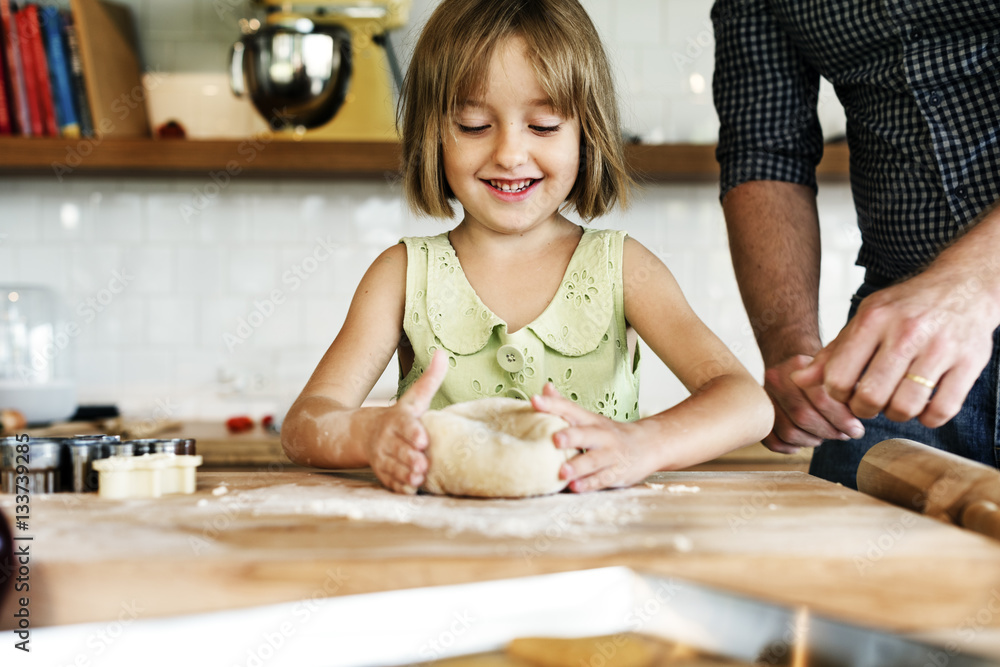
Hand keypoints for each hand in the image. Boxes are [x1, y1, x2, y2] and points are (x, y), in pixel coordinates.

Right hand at [364, 349, 446, 493]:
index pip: (405, 425)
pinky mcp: (383, 472)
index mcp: (398, 420)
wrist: (363, 433)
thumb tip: (442, 353)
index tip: (423, 439)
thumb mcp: (413, 399)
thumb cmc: (399, 416)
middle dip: (410, 458)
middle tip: (423, 465)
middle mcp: (388, 439)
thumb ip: (429, 380)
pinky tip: (410, 491)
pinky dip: (398, 487)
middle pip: (399, 449)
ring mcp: (383, 457)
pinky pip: (389, 481)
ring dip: (405, 474)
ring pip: (393, 467)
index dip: (413, 432)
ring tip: (418, 479)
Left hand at [531, 384, 654, 492]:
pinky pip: (602, 479)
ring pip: (594, 460)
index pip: (570, 409)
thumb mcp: (589, 418)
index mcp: (590, 420)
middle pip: (585, 434)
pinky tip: (575, 487)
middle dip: (571, 436)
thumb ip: (565, 406)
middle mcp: (601, 435)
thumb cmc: (609, 432)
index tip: (535, 400)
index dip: (553, 404)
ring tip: (562, 471)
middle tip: (555, 439)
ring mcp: (610, 455)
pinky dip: (589, 484)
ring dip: (578, 466)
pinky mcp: (616, 474)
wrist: (648, 445)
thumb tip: (545, 387)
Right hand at [761, 355, 864, 453]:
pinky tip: (803, 443)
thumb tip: (864, 411)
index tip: (856, 429)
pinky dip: (789, 447)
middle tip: (844, 435)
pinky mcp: (758, 414)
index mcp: (797, 366)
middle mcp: (776, 379)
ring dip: (812, 440)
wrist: (786, 360)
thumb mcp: (832, 368)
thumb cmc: (815, 370)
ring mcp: (764, 398)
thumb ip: (847, 386)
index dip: (842, 419)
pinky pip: (772, 440)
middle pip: (803, 417)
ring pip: (789, 432)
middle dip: (829, 431)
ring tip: (824, 437)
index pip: (820, 398)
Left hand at [792, 272, 997, 427]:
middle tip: (870, 401)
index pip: (838, 378)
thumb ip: (833, 352)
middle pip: (870, 398)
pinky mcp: (970, 363)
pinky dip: (928, 417)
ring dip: (895, 414)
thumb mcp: (865, 319)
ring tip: (896, 400)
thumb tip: (798, 379)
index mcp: (874, 319)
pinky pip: (941, 410)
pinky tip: (923, 404)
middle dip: (864, 409)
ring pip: (904, 408)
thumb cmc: (906, 307)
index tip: (845, 391)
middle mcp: (906, 332)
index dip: (836, 395)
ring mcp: (940, 348)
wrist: (964, 284)